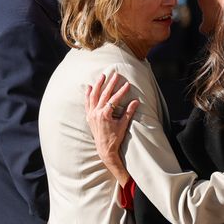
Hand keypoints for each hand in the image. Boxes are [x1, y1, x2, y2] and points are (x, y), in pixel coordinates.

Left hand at [85, 72, 139, 186]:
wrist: (105, 148)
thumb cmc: (115, 138)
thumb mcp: (123, 125)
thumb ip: (128, 112)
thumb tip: (136, 101)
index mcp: (105, 115)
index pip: (114, 99)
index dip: (121, 91)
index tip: (127, 84)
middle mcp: (96, 113)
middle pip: (103, 94)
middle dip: (110, 84)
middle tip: (115, 75)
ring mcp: (91, 114)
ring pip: (94, 96)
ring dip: (98, 85)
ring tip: (102, 76)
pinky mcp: (89, 116)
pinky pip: (87, 103)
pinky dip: (88, 94)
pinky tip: (89, 87)